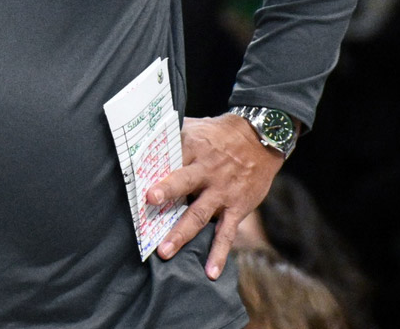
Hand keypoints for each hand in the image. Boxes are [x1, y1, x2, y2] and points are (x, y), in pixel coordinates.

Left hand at [144, 113, 282, 278]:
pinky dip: (219, 254)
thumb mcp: (197, 127)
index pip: (170, 158)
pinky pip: (227, 233)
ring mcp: (222, 192)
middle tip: (148, 203)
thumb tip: (143, 142)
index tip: (137, 178)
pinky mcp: (237, 207)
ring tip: (165, 251)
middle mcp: (207, 171)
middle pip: (184, 182)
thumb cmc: (221, 134)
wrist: (262, 138)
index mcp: (194, 148)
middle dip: (167, 192)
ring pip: (200, 214)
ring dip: (182, 233)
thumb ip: (174, 136)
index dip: (154, 167)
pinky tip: (210, 272)